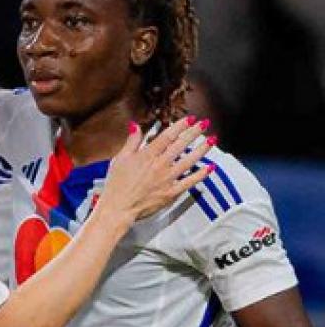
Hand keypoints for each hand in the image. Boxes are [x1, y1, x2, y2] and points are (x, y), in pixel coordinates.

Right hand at [98, 117, 214, 222]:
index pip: (168, 136)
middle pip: (181, 145)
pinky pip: (190, 181)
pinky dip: (201, 174)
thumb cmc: (116, 185)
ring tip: (211, 140)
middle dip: (195, 132)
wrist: (118, 208)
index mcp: (147, 155)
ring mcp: (167, 179)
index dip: (181, 125)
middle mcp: (160, 165)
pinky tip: (209, 167)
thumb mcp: (120, 159)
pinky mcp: (171, 192)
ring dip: (202, 149)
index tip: (190, 119)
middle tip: (204, 124)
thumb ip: (131, 142)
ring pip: (190, 161)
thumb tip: (136, 126)